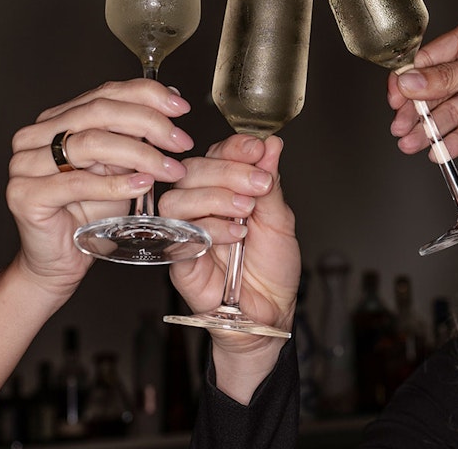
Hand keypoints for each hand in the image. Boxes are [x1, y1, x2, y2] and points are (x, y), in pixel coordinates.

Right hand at [5, 79, 193, 299]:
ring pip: (91, 143)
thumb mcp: (120, 167)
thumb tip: (172, 99)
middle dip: (149, 123)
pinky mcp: (25, 195)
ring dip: (140, 154)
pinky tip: (143, 185)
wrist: (61, 261)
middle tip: (180, 140)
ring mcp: (25, 164)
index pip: (104, 93)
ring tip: (169, 168)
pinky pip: (78, 182)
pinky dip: (116, 184)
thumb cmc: (89, 214)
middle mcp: (35, 136)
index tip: (181, 106)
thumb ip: (136, 135)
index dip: (147, 95)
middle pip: (100, 112)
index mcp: (56, 119)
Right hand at [162, 134, 299, 355]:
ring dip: (216, 197)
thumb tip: (271, 145)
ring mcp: (186, 230)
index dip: (235, 146)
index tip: (257, 147)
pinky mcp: (178, 257)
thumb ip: (271, 183)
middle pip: (194, 170)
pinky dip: (210, 228)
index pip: (218, 154)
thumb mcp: (280, 220)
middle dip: (229, 171)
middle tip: (259, 184)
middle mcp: (201, 205)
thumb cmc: (272, 269)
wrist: (270, 312)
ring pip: (178, 198)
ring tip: (246, 211)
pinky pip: (179, 233)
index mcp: (225, 189)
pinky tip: (236, 235)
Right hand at [388, 16, 457, 158]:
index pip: (428, 60)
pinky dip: (451, 142)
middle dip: (416, 111)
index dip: (408, 80)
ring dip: (429, 130)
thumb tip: (411, 81)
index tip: (396, 99)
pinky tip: (437, 152)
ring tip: (411, 145)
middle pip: (433, 91)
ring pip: (447, 114)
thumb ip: (450, 76)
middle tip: (400, 128)